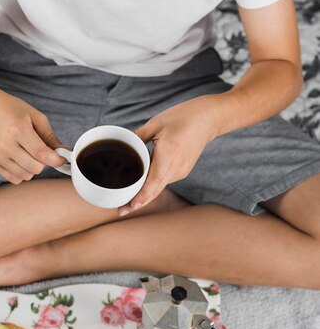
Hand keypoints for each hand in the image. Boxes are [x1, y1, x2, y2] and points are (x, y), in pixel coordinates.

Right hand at [0, 88, 65, 183]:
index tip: (61, 159)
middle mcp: (6, 145)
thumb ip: (50, 137)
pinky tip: (20, 159)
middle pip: (36, 168)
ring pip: (27, 176)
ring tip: (28, 153)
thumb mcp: (35, 117)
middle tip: (41, 151)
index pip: (41, 154)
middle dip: (43, 162)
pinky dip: (22, 172)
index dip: (56, 160)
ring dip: (33, 168)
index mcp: (18, 129)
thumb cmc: (12, 110)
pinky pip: (16, 179)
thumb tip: (65, 153)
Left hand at [119, 95, 219, 215]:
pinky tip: (141, 188)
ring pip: (159, 187)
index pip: (153, 182)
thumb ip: (137, 137)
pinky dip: (152, 186)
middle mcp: (176, 168)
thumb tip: (123, 145)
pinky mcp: (182, 171)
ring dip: (144, 195)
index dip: (141, 197)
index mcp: (168, 155)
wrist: (208, 119)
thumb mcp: (156, 123)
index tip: (130, 206)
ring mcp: (181, 171)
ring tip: (127, 201)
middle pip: (155, 191)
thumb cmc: (183, 117)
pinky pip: (164, 181)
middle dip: (138, 203)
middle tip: (121, 211)